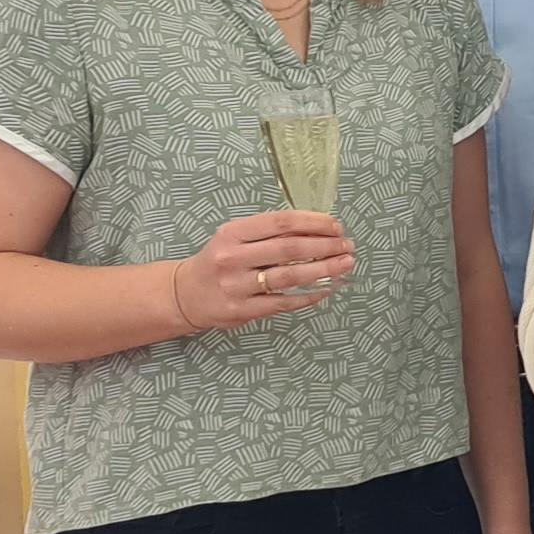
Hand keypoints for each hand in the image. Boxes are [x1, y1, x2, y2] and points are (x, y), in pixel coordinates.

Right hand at [172, 209, 357, 330]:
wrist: (185, 294)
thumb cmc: (219, 262)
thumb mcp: (235, 239)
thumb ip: (269, 234)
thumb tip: (318, 229)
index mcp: (232, 233)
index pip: (281, 222)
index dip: (313, 223)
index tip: (336, 226)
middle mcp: (232, 258)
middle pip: (289, 249)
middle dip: (325, 246)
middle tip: (347, 246)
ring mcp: (237, 286)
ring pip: (289, 276)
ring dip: (324, 270)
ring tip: (345, 264)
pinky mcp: (242, 310)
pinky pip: (283, 302)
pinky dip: (309, 295)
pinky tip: (327, 289)